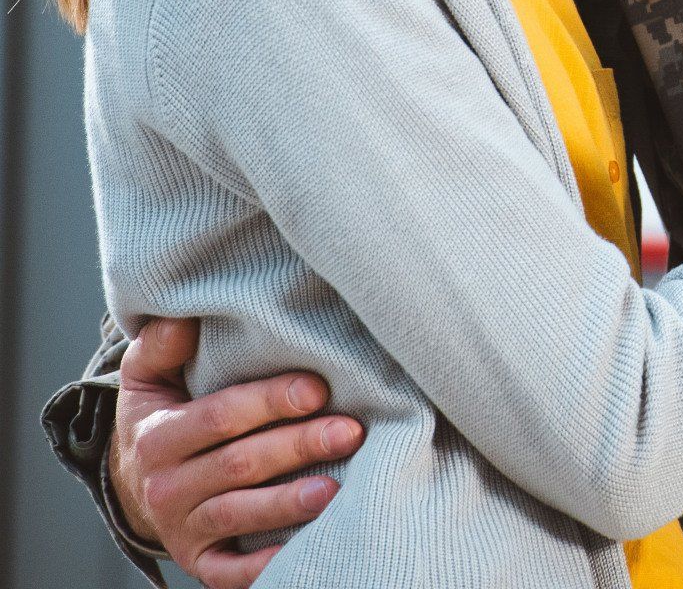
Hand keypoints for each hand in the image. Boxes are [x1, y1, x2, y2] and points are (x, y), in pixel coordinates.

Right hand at [112, 317, 363, 587]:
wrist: (133, 483)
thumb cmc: (161, 414)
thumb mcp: (146, 377)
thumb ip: (161, 345)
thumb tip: (184, 317)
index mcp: (160, 437)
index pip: (220, 417)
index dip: (270, 401)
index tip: (318, 388)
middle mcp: (167, 486)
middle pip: (240, 465)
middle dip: (298, 446)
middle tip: (350, 432)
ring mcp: (182, 527)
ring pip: (238, 514)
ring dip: (287, 504)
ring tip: (334, 490)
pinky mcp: (199, 559)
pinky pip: (227, 570)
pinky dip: (259, 566)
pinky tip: (297, 552)